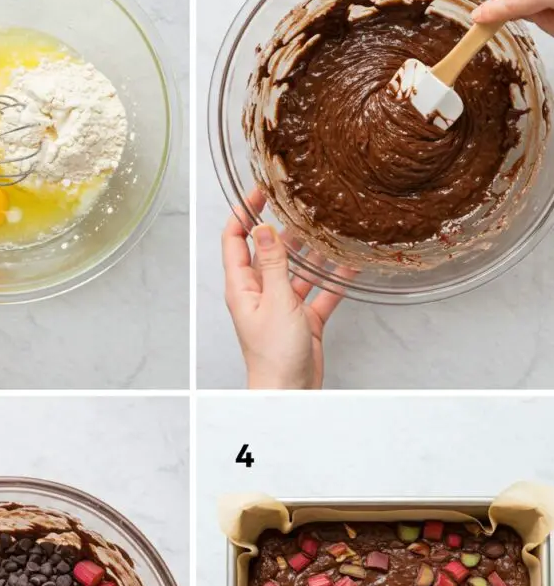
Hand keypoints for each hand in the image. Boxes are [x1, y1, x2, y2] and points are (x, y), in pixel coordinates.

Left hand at [222, 195, 346, 388]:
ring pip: (297, 270)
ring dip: (312, 253)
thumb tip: (263, 229)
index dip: (244, 213)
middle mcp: (260, 293)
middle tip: (303, 206)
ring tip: (328, 230)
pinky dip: (333, 279)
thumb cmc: (273, 355)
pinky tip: (349, 264)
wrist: (288, 393)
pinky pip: (319, 292)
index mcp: (242, 287)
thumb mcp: (275, 301)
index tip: (260, 192)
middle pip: (270, 252)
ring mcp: (282, 306)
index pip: (235, 240)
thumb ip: (273, 263)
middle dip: (286, 229)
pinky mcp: (303, 319)